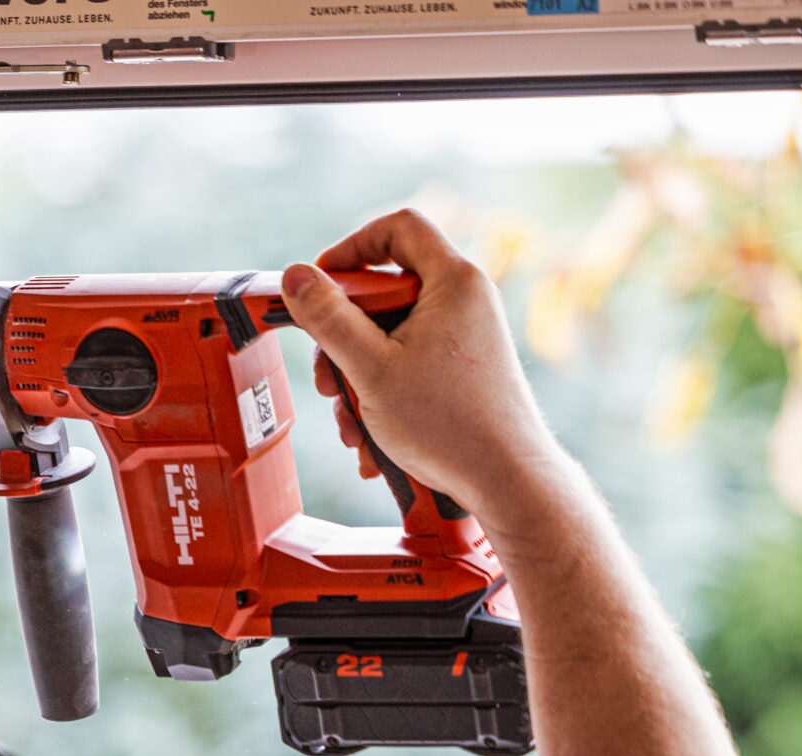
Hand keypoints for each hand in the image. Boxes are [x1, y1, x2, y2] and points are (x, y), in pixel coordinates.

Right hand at [278, 210, 569, 521]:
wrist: (506, 479)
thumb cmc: (451, 425)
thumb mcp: (370, 369)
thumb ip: (329, 319)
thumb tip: (296, 277)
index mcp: (453, 281)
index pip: (398, 228)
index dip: (351, 248)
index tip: (319, 284)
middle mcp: (465, 301)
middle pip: (384, 295)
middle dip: (343, 340)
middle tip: (328, 378)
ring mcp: (465, 337)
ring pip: (390, 340)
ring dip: (358, 382)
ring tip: (353, 425)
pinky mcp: (462, 371)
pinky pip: (409, 368)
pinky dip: (383, 399)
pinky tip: (373, 441)